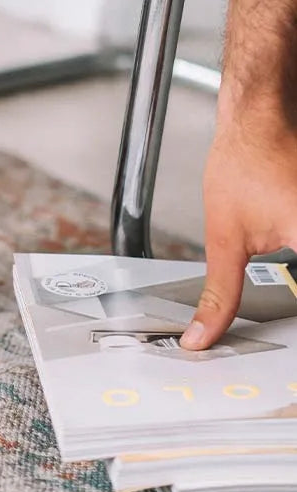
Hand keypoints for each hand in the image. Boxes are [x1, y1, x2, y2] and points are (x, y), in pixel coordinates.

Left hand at [181, 116, 296, 349]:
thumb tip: (203, 336)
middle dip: (285, 318)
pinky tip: (283, 279)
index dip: (287, 341)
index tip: (278, 371)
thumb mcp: (226, 238)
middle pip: (295, 290)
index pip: (296, 299)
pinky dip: (293, 276)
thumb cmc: (244, 163)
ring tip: (277, 321)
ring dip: (287, 294)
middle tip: (274, 351)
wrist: (258, 120)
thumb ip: (221, 294)